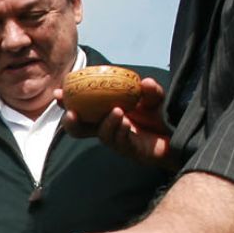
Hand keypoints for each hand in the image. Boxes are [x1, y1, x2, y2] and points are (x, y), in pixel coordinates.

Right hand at [56, 77, 174, 165]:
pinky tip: (126, 122)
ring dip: (105, 122)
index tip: (58, 93)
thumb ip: (151, 90)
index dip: (67, 102)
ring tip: (117, 111)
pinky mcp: (129, 150)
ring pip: (101, 135)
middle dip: (71, 122)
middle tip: (71, 113)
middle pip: (79, 130)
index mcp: (104, 113)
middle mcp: (106, 127)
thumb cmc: (158, 117)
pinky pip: (118, 142)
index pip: (80, 108)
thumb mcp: (155, 98)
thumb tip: (145, 82)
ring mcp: (116, 140)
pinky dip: (119, 130)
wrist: (175, 135)